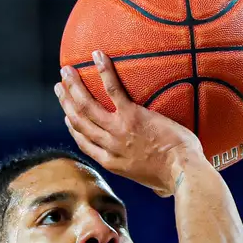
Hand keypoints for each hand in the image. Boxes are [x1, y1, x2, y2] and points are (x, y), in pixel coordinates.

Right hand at [56, 51, 203, 196]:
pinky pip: (113, 90)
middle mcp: (109, 146)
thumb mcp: (156, 183)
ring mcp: (118, 130)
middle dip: (66, 103)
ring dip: (74, 86)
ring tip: (66, 71)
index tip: (68, 116)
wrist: (182, 171)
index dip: (74, 127)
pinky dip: (104, 71)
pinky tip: (98, 56)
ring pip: (87, 105)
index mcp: (113, 162)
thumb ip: (151, 179)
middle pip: (79, 121)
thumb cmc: (175, 178)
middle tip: (60, 88)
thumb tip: (161, 186)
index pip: (85, 143)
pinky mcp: (132, 115)